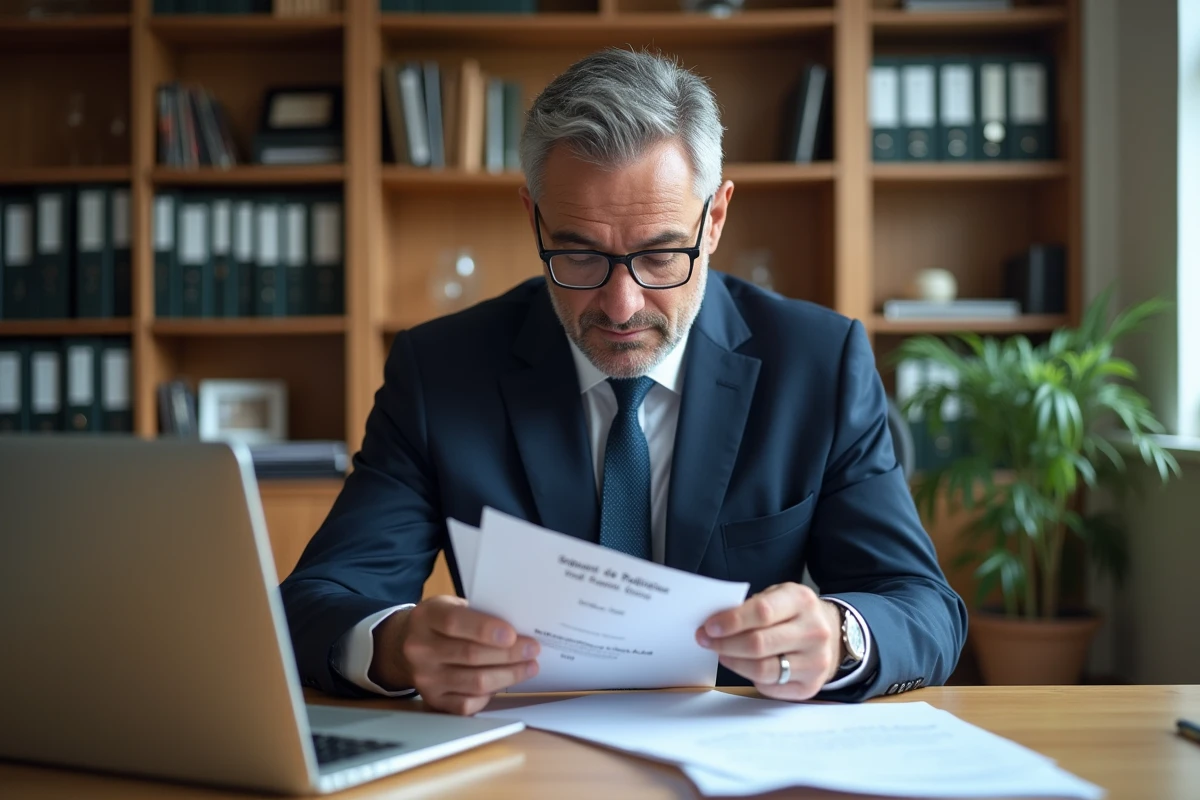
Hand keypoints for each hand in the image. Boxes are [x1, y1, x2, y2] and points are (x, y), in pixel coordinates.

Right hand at [369, 595, 539, 715]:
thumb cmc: (438, 622)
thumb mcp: (450, 605)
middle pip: (471, 655)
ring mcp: (425, 678)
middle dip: (509, 654)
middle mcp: (420, 649)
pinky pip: (468, 703)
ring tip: (529, 667)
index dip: (486, 629)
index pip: (455, 623)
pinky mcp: (433, 700)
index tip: (513, 634)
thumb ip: (477, 613)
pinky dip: (491, 694)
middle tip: (533, 649)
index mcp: (426, 617)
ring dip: (509, 675)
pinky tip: (504, 682)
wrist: (403, 646)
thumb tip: (518, 627)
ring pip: (475, 682)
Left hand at [696, 582, 842, 700]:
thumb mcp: (778, 596)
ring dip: (734, 663)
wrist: (830, 634)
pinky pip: (770, 686)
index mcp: (802, 601)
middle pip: (759, 644)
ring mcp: (815, 661)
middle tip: (707, 641)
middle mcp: (814, 632)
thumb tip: (716, 624)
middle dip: (725, 644)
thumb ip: (751, 606)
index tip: (709, 627)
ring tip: (723, 654)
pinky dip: (752, 677)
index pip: (762, 612)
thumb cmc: (794, 613)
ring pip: (762, 669)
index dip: (731, 621)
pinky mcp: (810, 686)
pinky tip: (747, 666)